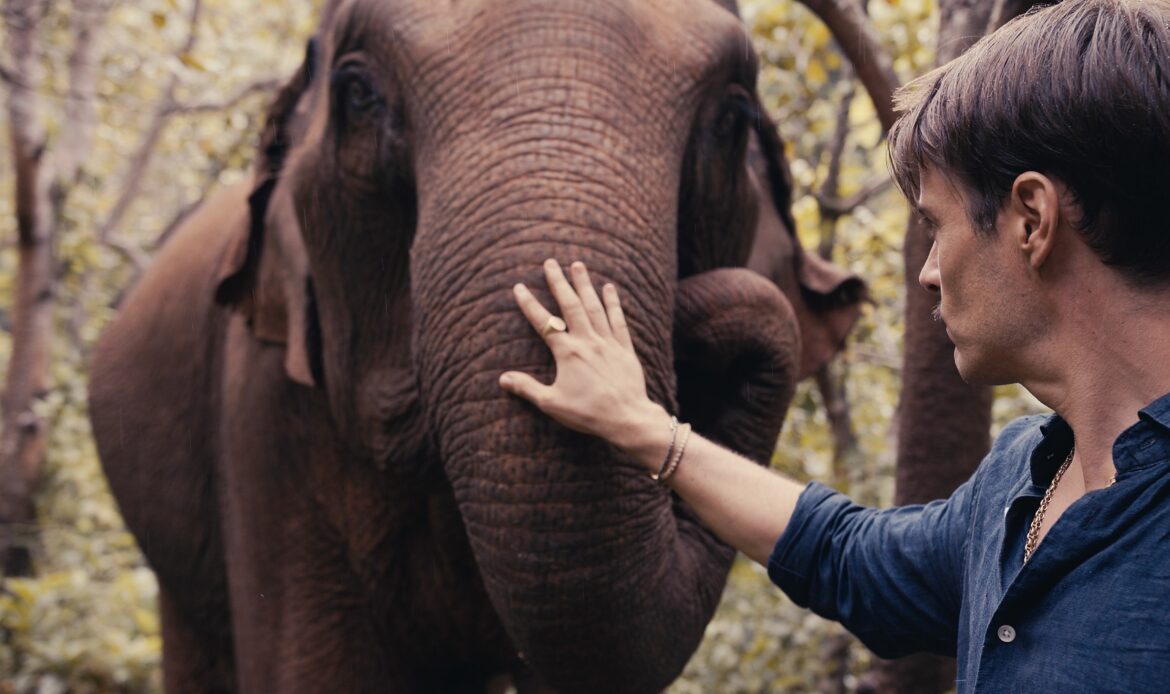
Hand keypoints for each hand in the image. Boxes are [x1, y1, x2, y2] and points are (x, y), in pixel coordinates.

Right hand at [499, 259, 667, 449]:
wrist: (627, 418)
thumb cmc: (589, 413)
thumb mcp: (552, 404)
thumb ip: (527, 388)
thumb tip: (503, 379)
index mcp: (568, 353)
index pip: (544, 323)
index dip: (529, 304)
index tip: (518, 287)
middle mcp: (587, 341)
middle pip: (570, 305)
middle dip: (558, 282)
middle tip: (550, 262)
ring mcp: (608, 343)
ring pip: (594, 306)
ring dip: (585, 284)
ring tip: (577, 264)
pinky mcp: (625, 349)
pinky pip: (618, 320)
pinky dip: (613, 303)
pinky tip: (609, 288)